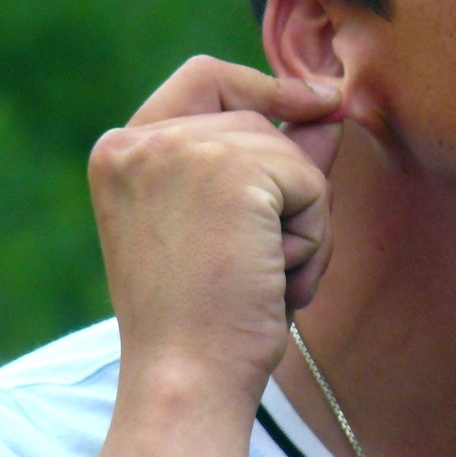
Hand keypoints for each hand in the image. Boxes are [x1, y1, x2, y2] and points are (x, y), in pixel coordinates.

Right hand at [88, 56, 342, 456]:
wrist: (188, 378)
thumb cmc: (208, 311)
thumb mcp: (233, 219)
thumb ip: (275, 152)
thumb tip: (330, 103)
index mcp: (124, 151)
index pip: (207, 78)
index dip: (267, 86)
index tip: (320, 99)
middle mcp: (141, 140)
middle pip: (261, 121)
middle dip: (289, 185)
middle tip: (265, 259)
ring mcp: (184, 150)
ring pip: (292, 155)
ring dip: (303, 219)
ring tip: (264, 274)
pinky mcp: (232, 172)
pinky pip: (311, 184)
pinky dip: (314, 236)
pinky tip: (276, 278)